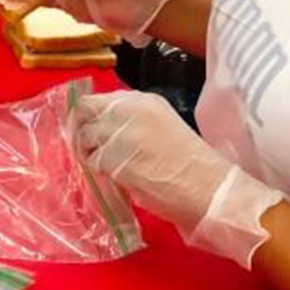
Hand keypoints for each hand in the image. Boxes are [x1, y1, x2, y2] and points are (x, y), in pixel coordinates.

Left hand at [75, 91, 282, 267]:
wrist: (208, 189)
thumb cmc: (191, 165)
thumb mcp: (162, 126)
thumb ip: (132, 122)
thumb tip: (103, 129)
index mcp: (143, 101)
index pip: (102, 100)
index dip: (93, 117)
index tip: (92, 130)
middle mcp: (128, 110)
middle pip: (85, 109)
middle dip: (80, 127)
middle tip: (87, 147)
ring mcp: (119, 132)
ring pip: (85, 136)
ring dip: (88, 152)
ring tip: (104, 165)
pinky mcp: (114, 157)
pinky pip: (92, 161)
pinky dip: (96, 170)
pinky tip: (112, 177)